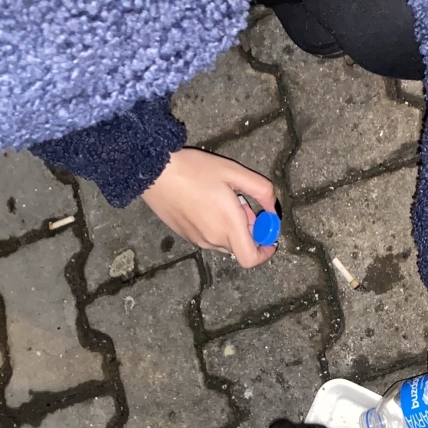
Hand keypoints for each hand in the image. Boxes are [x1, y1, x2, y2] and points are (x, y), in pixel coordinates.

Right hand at [141, 149, 277, 266]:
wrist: (154, 170)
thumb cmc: (194, 169)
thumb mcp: (234, 172)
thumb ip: (261, 190)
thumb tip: (274, 209)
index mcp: (228, 226)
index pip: (251, 259)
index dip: (264, 253)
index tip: (269, 240)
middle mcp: (212, 239)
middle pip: (239, 247)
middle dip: (249, 231)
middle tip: (243, 204)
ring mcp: (197, 240)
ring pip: (224, 242)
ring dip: (232, 228)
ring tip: (222, 199)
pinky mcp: (184, 235)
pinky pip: (208, 238)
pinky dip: (216, 227)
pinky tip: (207, 203)